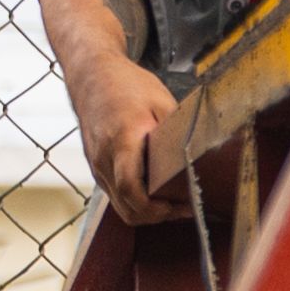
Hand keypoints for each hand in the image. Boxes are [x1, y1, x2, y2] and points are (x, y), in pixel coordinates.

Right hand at [68, 52, 183, 218]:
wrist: (91, 73)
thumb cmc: (125, 84)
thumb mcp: (160, 101)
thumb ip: (175, 132)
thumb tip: (198, 156)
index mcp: (122, 140)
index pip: (130, 189)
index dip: (154, 208)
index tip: (176, 206)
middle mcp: (104, 158)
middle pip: (125, 207)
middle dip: (154, 217)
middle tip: (181, 209)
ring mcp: (96, 164)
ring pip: (118, 204)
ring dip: (144, 210)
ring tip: (171, 202)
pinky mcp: (96, 165)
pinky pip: (114, 193)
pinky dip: (133, 199)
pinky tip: (153, 190)